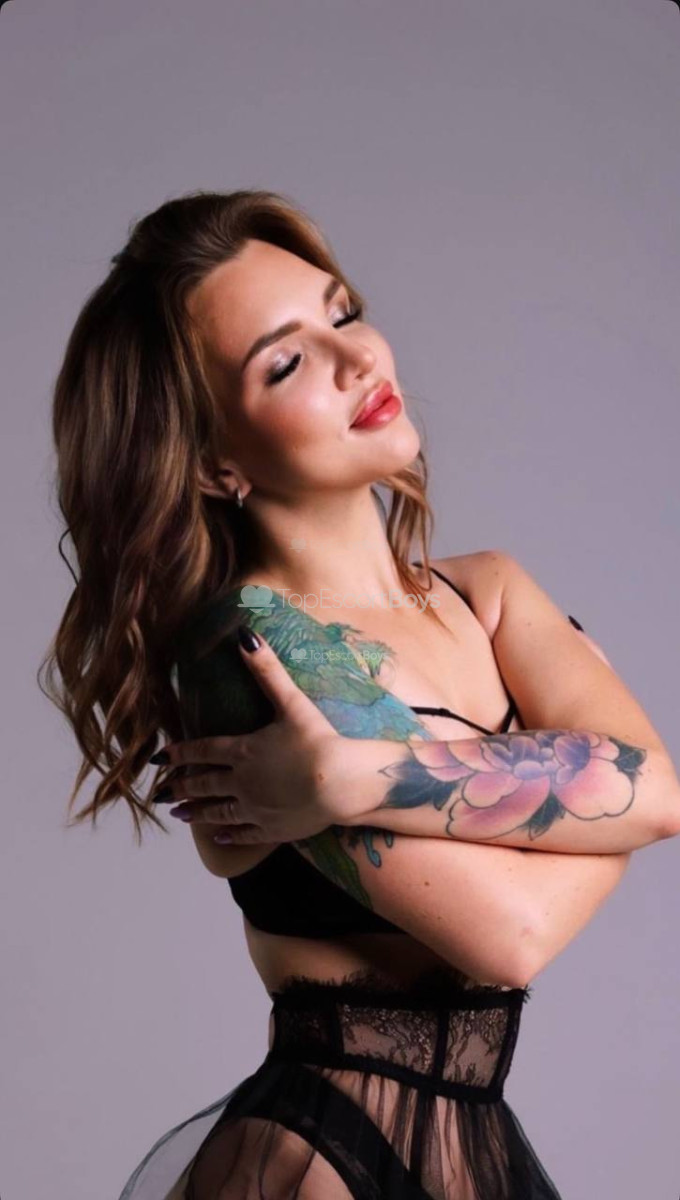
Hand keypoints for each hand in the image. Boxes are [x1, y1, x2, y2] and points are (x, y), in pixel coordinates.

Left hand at [150, 626, 348, 843]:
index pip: (202, 751)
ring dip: (196, 812)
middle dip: (180, 786)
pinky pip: (243, 833)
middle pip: (203, 784)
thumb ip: (267, 671)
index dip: (179, 754)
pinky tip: (219, 837)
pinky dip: (228, 835)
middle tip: (161, 792)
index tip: (160, 761)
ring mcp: (255, 808)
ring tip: (179, 814)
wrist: (342, 784)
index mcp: (242, 751)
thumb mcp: (292, 702)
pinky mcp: (272, 829)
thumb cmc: (319, 741)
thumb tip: (245, 636)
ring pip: (217, 812)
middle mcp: (242, 782)